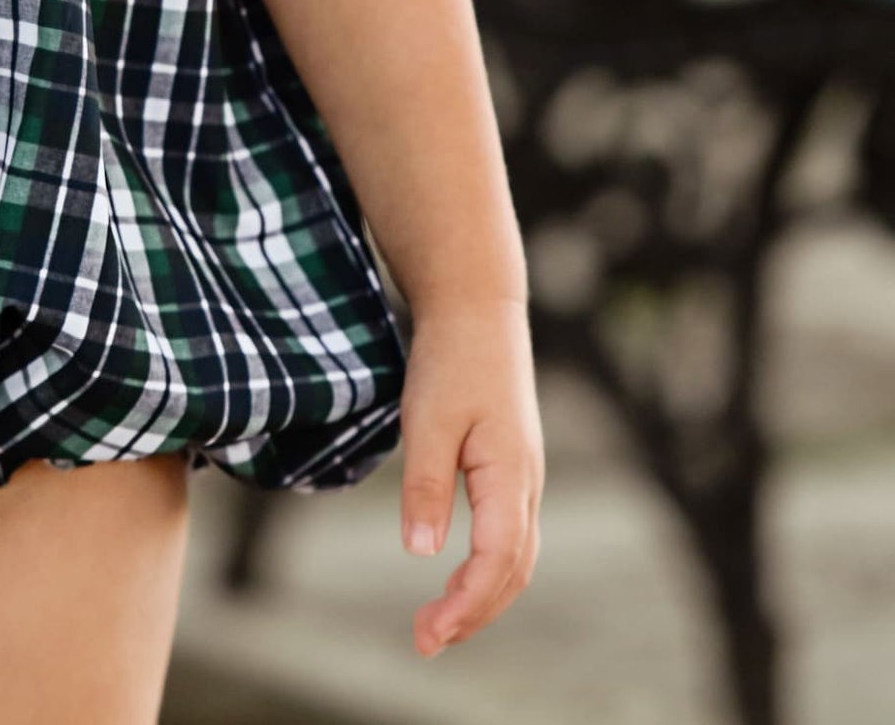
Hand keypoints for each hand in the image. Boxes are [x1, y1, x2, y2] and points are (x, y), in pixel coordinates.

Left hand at [396, 296, 543, 655]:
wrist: (477, 308)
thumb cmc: (451, 359)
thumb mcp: (427, 420)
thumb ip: (426, 486)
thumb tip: (421, 553)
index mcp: (511, 476)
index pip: (496, 563)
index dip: (465, 606)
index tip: (429, 633)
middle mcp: (527, 484)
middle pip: (512, 572)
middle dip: (473, 614)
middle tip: (426, 641)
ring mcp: (524, 477)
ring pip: (515, 558)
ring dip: (481, 597)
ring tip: (438, 623)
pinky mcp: (512, 468)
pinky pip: (510, 536)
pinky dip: (488, 569)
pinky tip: (458, 576)